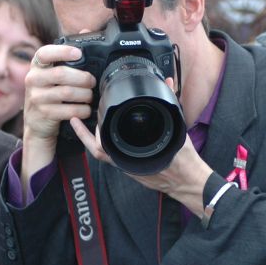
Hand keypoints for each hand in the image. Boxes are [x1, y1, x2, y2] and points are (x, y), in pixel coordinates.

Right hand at [21, 43, 95, 180]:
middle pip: (61, 74)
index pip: (45, 53)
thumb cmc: (50, 93)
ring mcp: (36, 97)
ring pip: (67, 92)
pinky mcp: (43, 113)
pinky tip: (85, 109)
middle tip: (92, 82)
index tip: (78, 53)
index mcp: (36, 65)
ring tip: (90, 96)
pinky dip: (82, 110)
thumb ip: (68, 54)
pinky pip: (69, 110)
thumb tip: (85, 30)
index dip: (62, 51)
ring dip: (85, 95)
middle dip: (83, 78)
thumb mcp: (53, 73)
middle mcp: (33, 79)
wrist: (38, 123)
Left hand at [70, 111, 211, 214]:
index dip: (90, 135)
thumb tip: (169, 84)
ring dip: (91, 140)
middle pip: (97, 150)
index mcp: (131, 155)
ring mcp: (127, 166)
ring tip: (80, 124)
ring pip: (103, 154)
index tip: (84, 120)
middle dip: (85, 135)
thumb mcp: (177, 128)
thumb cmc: (182, 159)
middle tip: (79, 117)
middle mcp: (126, 162)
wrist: (186, 180)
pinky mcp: (130, 168)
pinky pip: (112, 156)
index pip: (101, 148)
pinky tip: (101, 134)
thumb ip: (172, 104)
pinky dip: (104, 144)